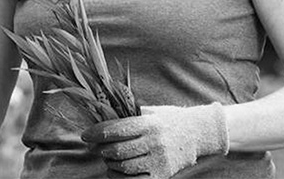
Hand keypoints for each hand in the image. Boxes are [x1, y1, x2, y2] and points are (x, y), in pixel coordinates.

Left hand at [81, 103, 228, 177]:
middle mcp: (153, 141)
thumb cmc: (170, 119)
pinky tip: (115, 171)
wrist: (197, 133)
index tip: (85, 135)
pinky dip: (119, 178)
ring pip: (124, 167)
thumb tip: (104, 113)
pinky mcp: (162, 176)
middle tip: (94, 147)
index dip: (98, 132)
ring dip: (109, 163)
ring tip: (106, 158)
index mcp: (149, 122)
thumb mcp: (152, 111)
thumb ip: (131, 114)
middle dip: (101, 149)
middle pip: (117, 150)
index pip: (118, 128)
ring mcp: (158, 160)